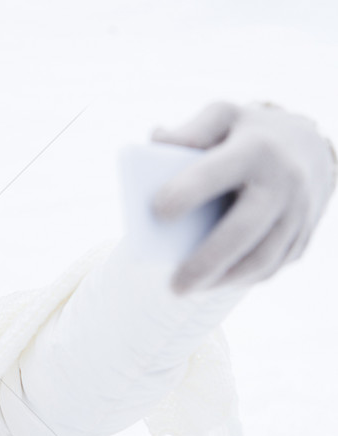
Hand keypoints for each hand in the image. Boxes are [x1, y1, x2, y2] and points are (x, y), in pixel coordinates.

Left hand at [151, 102, 335, 293]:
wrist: (307, 146)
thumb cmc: (247, 133)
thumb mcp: (221, 116)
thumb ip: (188, 131)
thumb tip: (155, 144)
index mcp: (256, 148)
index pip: (219, 171)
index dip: (190, 190)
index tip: (158, 211)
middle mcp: (284, 181)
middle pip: (244, 230)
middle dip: (207, 261)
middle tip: (172, 285)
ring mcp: (299, 213)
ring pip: (262, 258)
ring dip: (222, 280)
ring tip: (185, 290)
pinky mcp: (303, 237)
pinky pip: (271, 266)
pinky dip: (240, 279)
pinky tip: (211, 283)